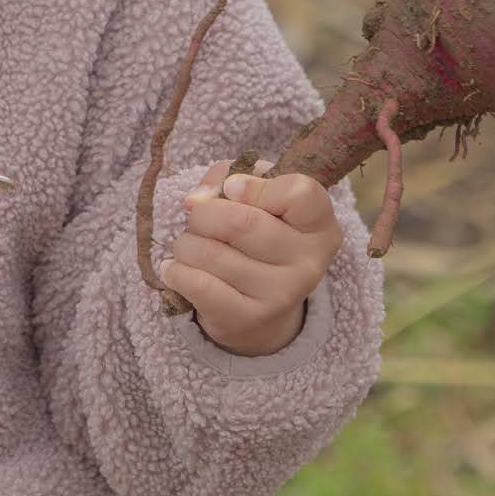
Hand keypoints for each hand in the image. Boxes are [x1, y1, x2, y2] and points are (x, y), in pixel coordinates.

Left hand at [159, 160, 343, 355]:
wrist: (263, 312)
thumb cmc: (256, 238)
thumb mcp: (256, 197)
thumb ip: (230, 177)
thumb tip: (197, 199)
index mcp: (319, 224)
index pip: (299, 192)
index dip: (255, 185)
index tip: (230, 189)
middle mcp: (308, 261)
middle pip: (240, 221)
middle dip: (203, 215)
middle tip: (198, 221)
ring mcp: (281, 294)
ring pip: (211, 253)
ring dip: (185, 244)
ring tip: (188, 248)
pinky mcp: (248, 319)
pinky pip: (198, 285)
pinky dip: (176, 272)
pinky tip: (175, 269)